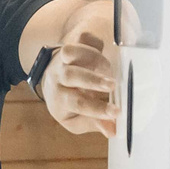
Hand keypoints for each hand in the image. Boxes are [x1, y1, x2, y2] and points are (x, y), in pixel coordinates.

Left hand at [41, 23, 118, 138]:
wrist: (52, 79)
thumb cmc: (69, 103)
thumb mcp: (76, 120)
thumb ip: (94, 124)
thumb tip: (114, 130)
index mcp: (59, 98)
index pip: (77, 104)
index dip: (97, 108)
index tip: (116, 112)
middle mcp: (58, 77)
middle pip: (71, 75)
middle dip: (92, 80)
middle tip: (113, 86)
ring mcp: (63, 59)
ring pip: (70, 52)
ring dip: (92, 58)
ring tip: (109, 69)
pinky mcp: (73, 43)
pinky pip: (81, 38)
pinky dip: (94, 41)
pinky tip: (104, 50)